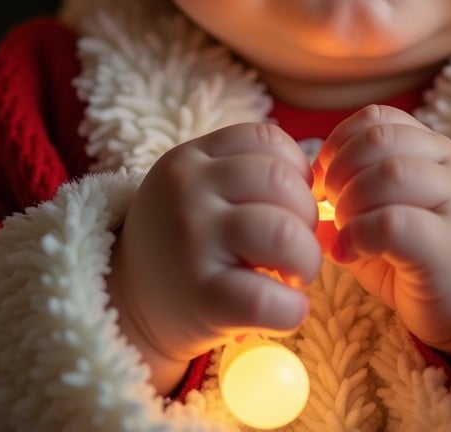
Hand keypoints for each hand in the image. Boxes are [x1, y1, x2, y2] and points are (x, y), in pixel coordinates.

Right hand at [108, 123, 321, 392]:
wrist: (128, 306)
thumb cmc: (186, 242)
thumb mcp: (199, 188)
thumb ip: (247, 172)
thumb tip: (322, 187)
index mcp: (191, 157)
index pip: (268, 139)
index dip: (296, 170)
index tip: (290, 201)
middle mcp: (188, 189)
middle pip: (282, 181)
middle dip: (307, 215)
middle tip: (296, 244)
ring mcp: (192, 240)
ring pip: (283, 232)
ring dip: (307, 258)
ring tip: (294, 275)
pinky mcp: (200, 297)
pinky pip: (267, 298)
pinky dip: (293, 308)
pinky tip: (289, 310)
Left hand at [314, 105, 450, 382]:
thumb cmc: (417, 258)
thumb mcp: (383, 212)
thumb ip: (349, 192)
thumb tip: (304, 191)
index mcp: (432, 148)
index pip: (377, 118)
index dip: (339, 144)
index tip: (323, 180)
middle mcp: (449, 165)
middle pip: (380, 139)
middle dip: (340, 171)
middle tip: (330, 207)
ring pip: (391, 173)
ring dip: (350, 202)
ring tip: (343, 230)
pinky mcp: (450, 247)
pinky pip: (394, 223)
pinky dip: (359, 234)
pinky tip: (348, 253)